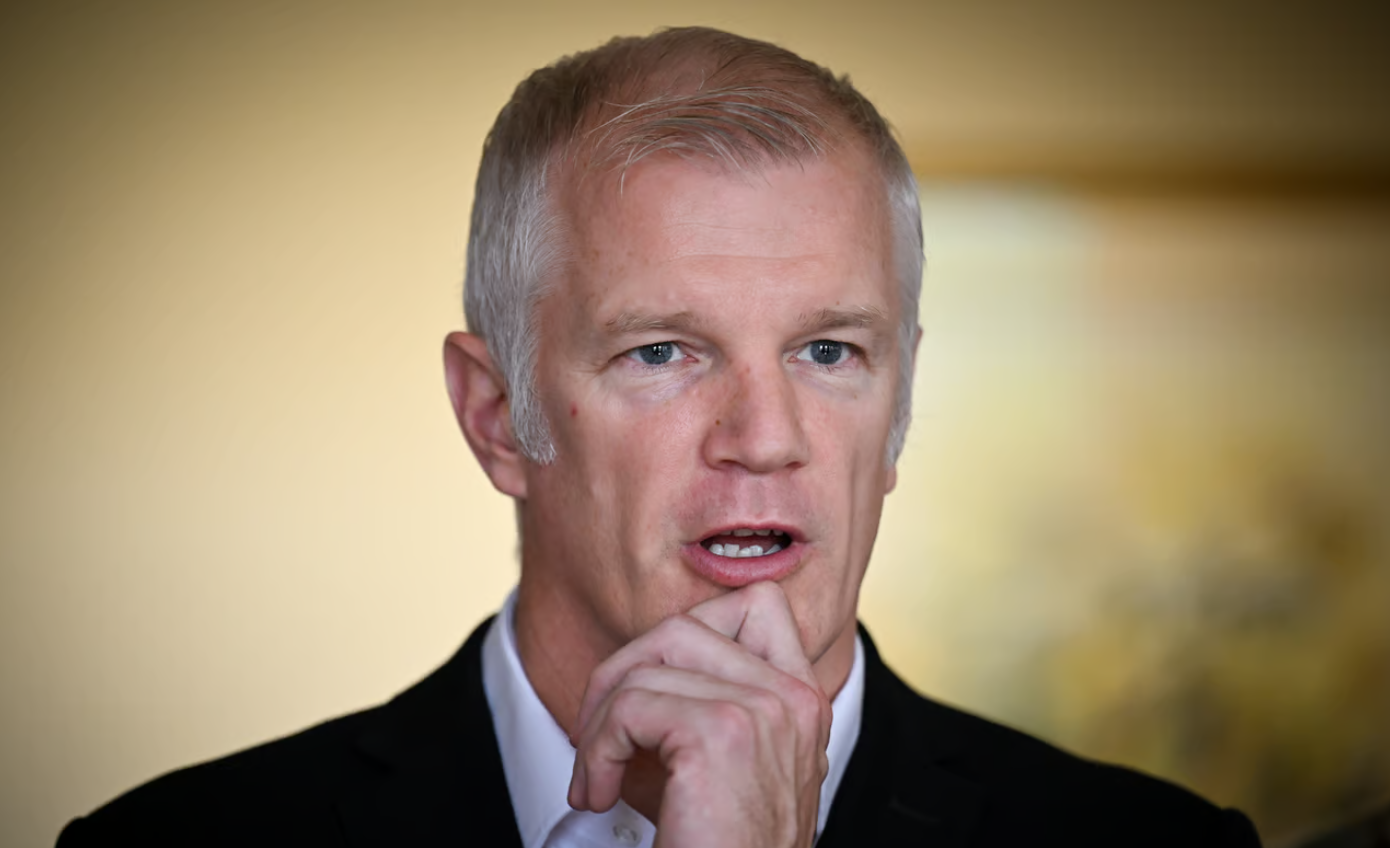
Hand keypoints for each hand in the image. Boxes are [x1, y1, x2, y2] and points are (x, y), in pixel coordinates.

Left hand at [567, 581, 831, 847]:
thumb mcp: (720, 771)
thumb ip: (704, 707)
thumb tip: (638, 663)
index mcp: (802, 702)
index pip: (759, 602)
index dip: (686, 635)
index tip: (649, 698)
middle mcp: (794, 698)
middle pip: (686, 624)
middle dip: (622, 674)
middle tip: (601, 738)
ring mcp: (765, 710)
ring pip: (651, 658)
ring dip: (601, 717)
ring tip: (597, 773)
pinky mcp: (722, 733)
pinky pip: (630, 704)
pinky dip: (596, 749)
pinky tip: (597, 794)